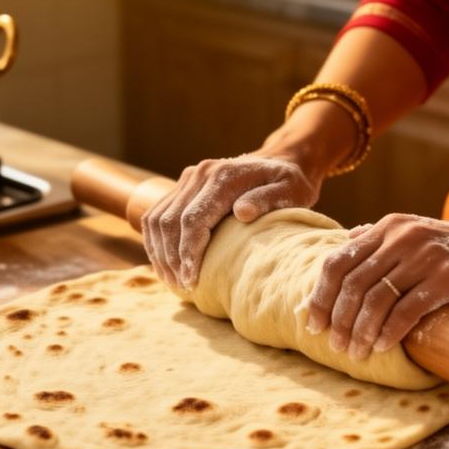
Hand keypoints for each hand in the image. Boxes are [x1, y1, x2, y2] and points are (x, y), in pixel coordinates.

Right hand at [142, 155, 320, 290]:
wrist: (277, 162)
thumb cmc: (289, 182)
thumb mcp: (291, 190)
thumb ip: (268, 199)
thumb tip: (241, 212)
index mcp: (223, 176)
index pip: (193, 219)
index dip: (188, 252)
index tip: (192, 280)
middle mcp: (200, 174)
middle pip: (169, 221)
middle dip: (172, 259)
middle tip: (183, 287)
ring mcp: (188, 179)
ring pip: (157, 219)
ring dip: (160, 253)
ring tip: (173, 281)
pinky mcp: (183, 187)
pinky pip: (157, 215)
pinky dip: (156, 242)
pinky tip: (166, 265)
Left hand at [305, 213, 448, 360]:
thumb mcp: (418, 232)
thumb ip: (383, 238)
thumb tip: (347, 240)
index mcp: (389, 227)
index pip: (339, 261)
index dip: (321, 295)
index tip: (313, 322)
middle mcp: (403, 236)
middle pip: (353, 283)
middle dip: (338, 319)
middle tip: (335, 346)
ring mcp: (426, 256)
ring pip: (377, 298)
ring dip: (361, 331)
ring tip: (356, 353)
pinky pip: (408, 309)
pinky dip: (390, 332)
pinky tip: (383, 347)